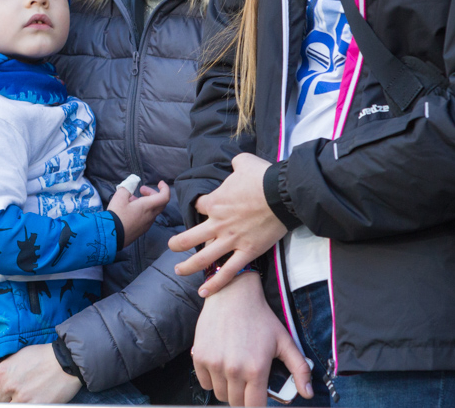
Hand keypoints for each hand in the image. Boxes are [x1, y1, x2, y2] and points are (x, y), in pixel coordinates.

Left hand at [0, 343, 81, 403]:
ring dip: (13, 403)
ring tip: (23, 396)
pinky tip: (32, 399)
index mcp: (2, 372)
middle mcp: (9, 386)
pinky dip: (25, 405)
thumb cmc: (43, 356)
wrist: (67, 361)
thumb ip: (1, 368)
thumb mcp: (17, 356)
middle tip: (12, 394)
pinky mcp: (35, 406)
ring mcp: (22, 399)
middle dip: (2, 399)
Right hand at [107, 181, 170, 243]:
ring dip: (146, 202)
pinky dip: (143, 210)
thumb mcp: (119, 196)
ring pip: (152, 210)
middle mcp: (150, 216)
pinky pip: (147, 217)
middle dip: (152, 193)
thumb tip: (132, 181)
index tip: (160, 183)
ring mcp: (147, 224)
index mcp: (147, 207)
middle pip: (160, 203)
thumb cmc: (117, 215)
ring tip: (132, 199)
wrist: (111, 236)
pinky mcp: (141, 230)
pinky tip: (130, 210)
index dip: (165, 188)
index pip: (164, 197)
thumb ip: (128, 187)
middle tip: (141, 190)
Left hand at [170, 153, 287, 296]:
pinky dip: (216, 283)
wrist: (283, 194)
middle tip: (172, 247)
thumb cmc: (263, 177)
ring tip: (178, 270)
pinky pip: (229, 271)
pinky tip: (204, 292)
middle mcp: (218, 223)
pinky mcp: (247, 252)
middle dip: (177, 243)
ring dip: (188, 266)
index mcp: (215, 202)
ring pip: (203, 258)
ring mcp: (231, 240)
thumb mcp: (244, 162)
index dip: (199, 208)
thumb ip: (235, 163)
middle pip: (189, 237)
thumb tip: (234, 162)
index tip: (202, 209)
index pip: (198, 207)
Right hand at [190, 273, 312, 405]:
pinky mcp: (200, 357)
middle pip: (236, 403)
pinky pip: (204, 383)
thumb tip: (308, 393)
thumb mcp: (284, 341)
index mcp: (256, 369)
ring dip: (228, 388)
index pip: (254, 406)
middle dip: (243, 396)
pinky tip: (221, 365)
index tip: (258, 395)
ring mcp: (214, 364)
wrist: (233, 294)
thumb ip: (300, 369)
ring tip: (235, 371)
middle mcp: (234, 369)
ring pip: (220, 394)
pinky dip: (211, 379)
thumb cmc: (260, 317)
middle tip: (248, 380)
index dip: (258, 403)